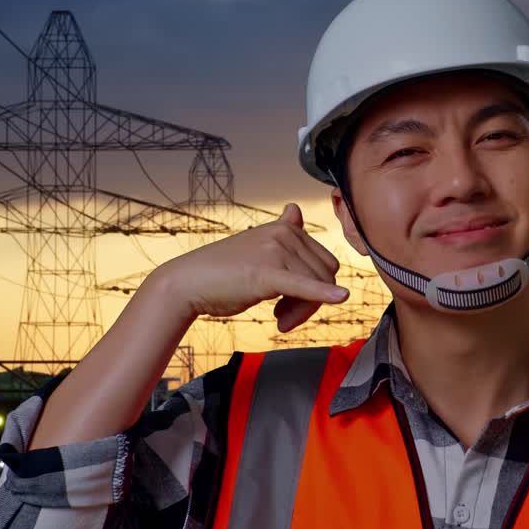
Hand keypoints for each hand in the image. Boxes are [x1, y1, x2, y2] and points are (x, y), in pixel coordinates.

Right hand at [156, 203, 347, 332]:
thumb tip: (295, 209)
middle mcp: (285, 234)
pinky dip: (323, 295)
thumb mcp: (257, 246)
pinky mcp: (268, 273)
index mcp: (286, 228)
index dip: (317, 288)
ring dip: (301, 312)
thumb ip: (283, 231)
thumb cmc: (223, 271)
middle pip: (325, 275)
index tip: (292, 305)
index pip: (324, 262)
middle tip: (284, 318)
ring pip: (316, 287)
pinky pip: (304, 286)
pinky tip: (340, 298)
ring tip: (279, 320)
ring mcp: (277, 251)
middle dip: (311, 302)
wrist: (189, 283)